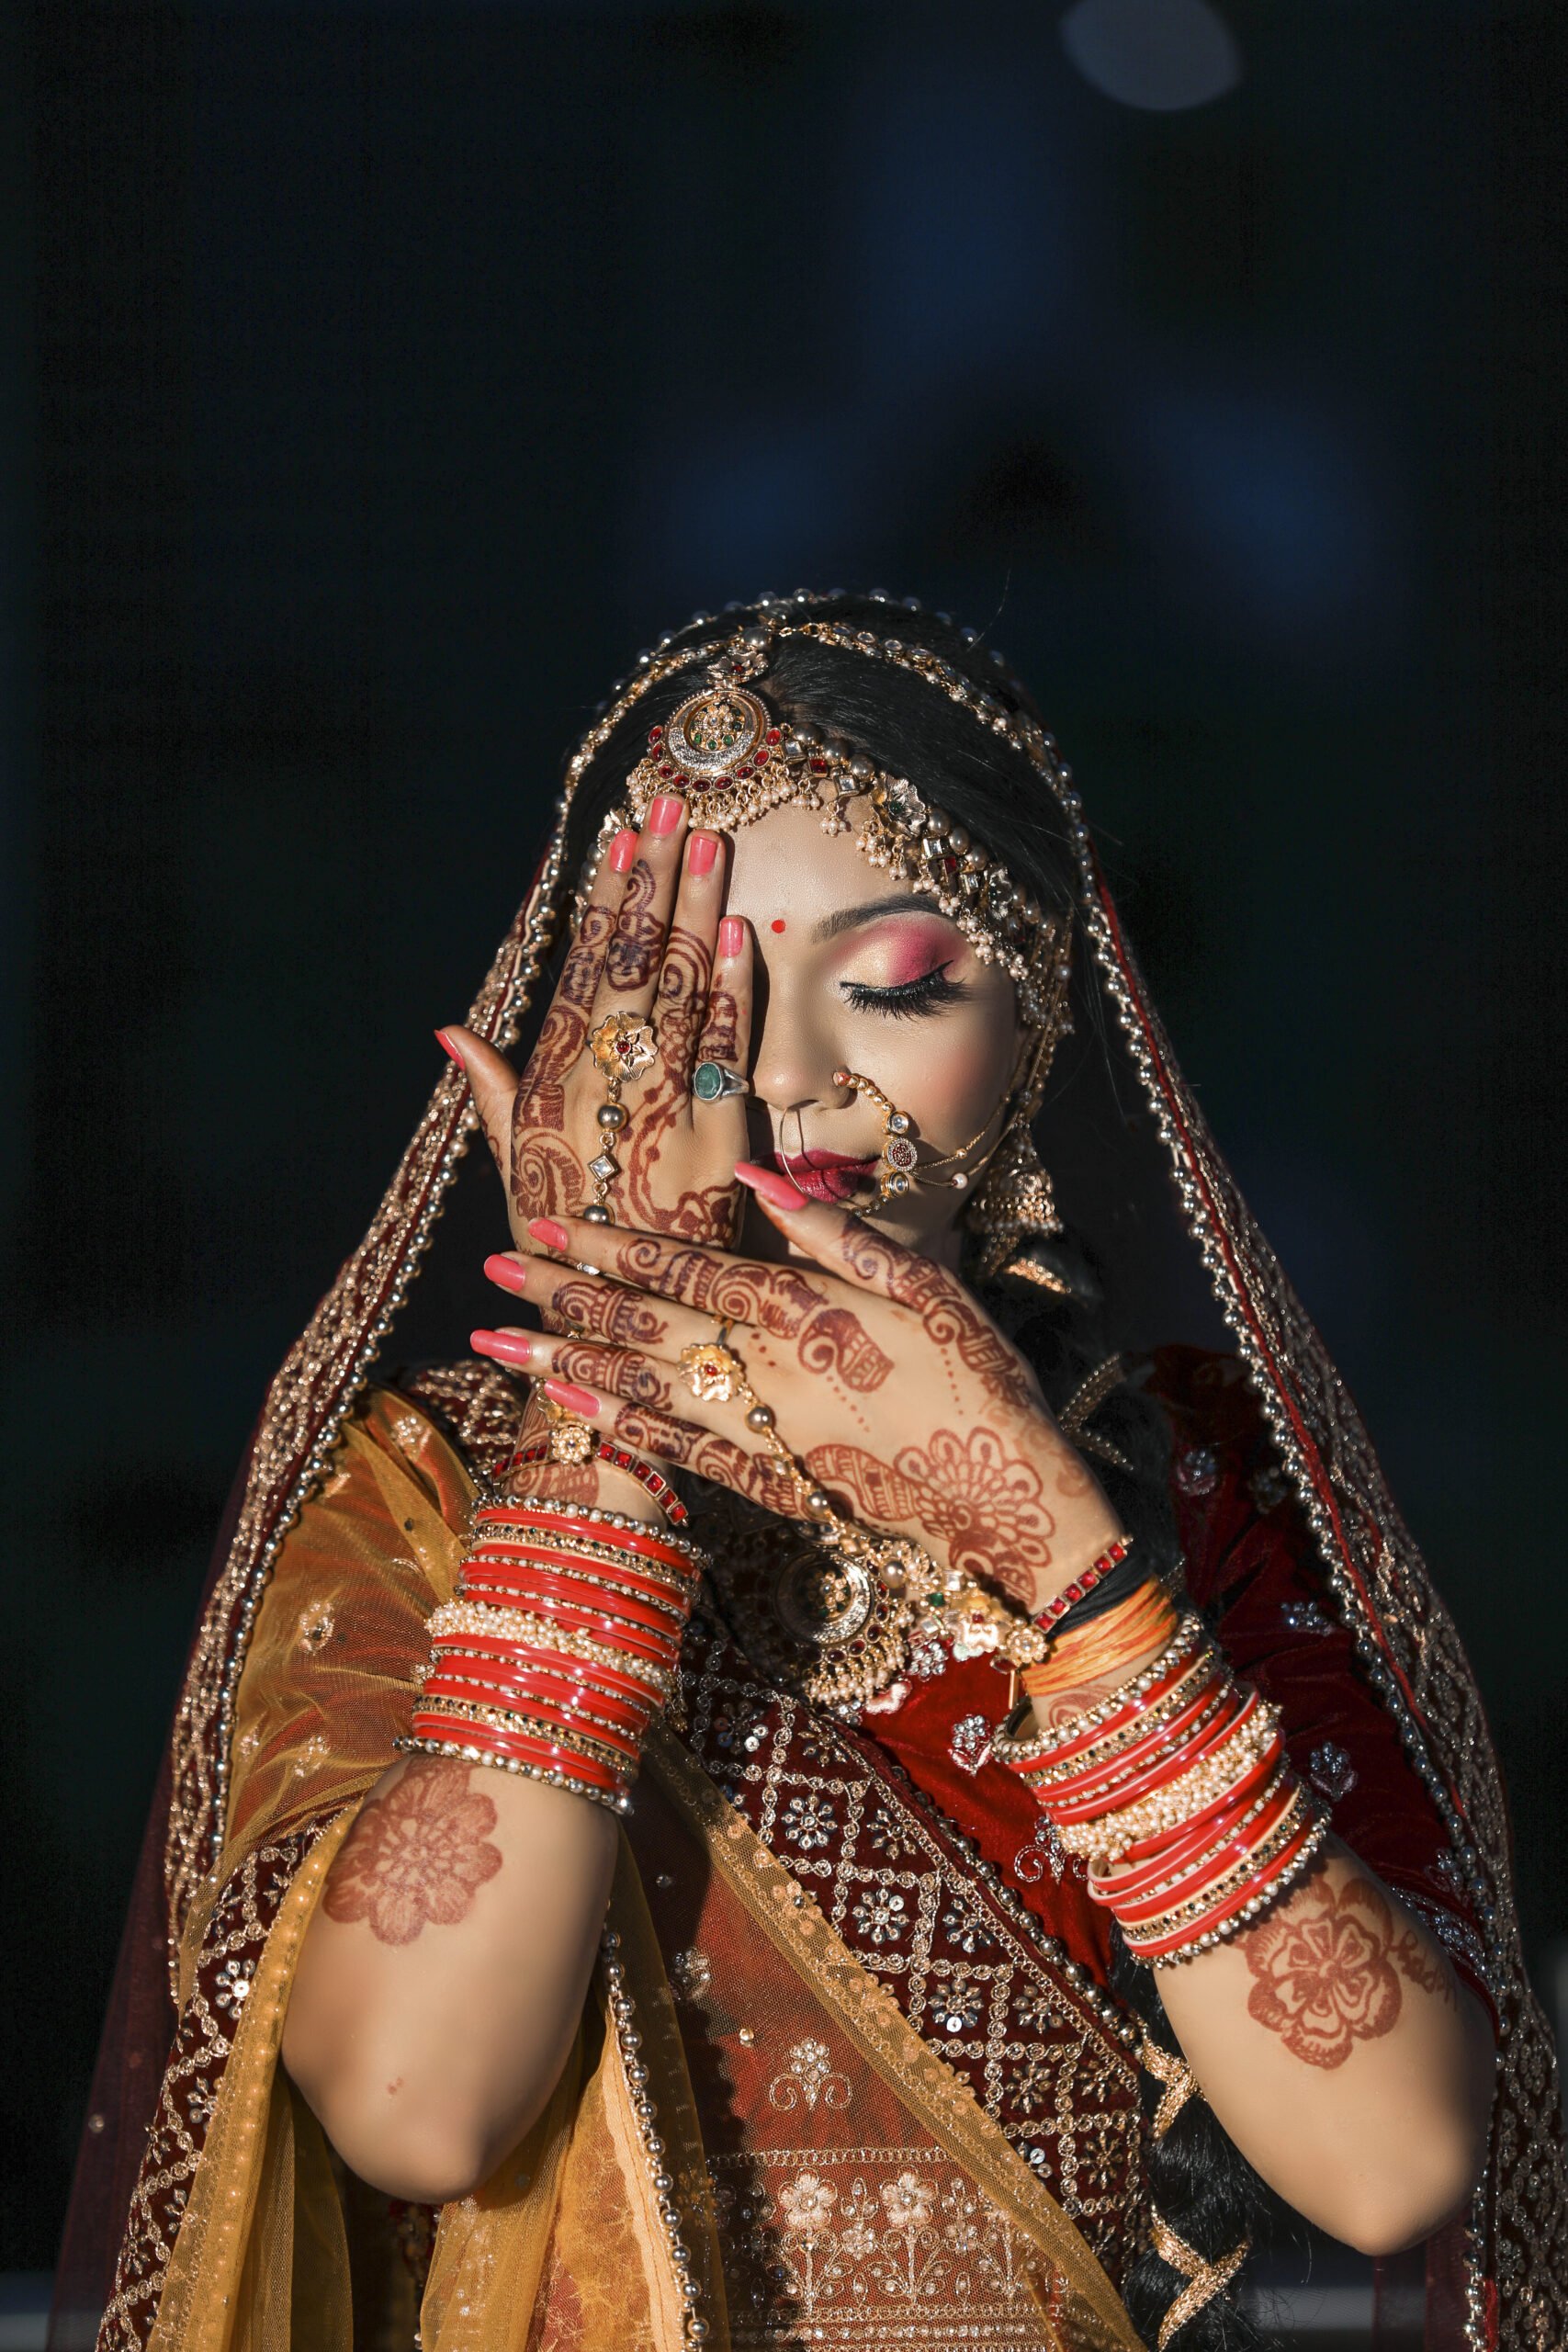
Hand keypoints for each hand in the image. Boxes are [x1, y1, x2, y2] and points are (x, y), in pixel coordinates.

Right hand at [441, 799, 752, 1251]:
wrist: (616, 1323)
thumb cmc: (565, 1243)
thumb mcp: (514, 1167)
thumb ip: (491, 1093)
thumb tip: (451, 1028)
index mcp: (547, 1086)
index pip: (579, 969)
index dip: (603, 899)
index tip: (620, 834)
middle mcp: (596, 1088)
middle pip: (629, 963)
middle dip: (652, 880)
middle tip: (673, 806)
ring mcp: (656, 1110)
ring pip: (677, 992)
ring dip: (695, 912)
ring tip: (710, 843)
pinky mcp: (710, 1140)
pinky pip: (721, 1052)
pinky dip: (730, 993)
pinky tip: (738, 935)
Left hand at [473, 1172, 1122, 1614]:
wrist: (1012, 1498)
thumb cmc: (979, 1380)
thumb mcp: (926, 1286)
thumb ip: (835, 1234)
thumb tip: (754, 1178)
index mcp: (803, 1312)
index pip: (684, 1268)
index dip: (608, 1245)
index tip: (545, 1221)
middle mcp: (768, 1371)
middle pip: (644, 1325)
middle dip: (562, 1295)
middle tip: (492, 1268)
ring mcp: (763, 1433)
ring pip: (643, 1389)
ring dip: (565, 1363)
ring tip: (494, 1346)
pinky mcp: (772, 1483)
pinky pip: (679, 1454)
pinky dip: (623, 1430)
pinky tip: (575, 1410)